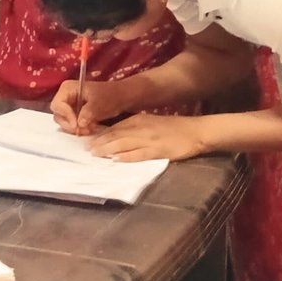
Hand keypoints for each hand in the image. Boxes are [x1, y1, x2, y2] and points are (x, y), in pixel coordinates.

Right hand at [50, 79, 127, 135]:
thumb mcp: (99, 103)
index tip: (76, 125)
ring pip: (63, 121)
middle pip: (58, 114)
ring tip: (88, 129)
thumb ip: (87, 112)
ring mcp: (69, 105)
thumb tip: (79, 124)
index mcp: (67, 88)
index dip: (66, 115)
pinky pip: (71, 123)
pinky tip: (89, 128)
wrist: (121, 97)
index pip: (57, 104)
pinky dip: (79, 128)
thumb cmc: (110, 95)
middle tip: (83, 130)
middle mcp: (65, 96)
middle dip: (69, 124)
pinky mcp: (74, 113)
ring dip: (75, 128)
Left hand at [86, 113, 208, 162]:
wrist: (195, 131)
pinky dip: (127, 157)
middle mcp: (141, 128)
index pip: (114, 128)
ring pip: (123, 144)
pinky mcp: (158, 151)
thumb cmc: (172, 128)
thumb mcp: (150, 122)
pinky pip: (139, 154)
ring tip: (95, 155)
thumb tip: (115, 136)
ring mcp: (149, 140)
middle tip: (86, 150)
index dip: (100, 135)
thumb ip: (134, 128)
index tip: (87, 141)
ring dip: (107, 150)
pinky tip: (116, 160)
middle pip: (115, 136)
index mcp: (138, 120)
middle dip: (99, 143)